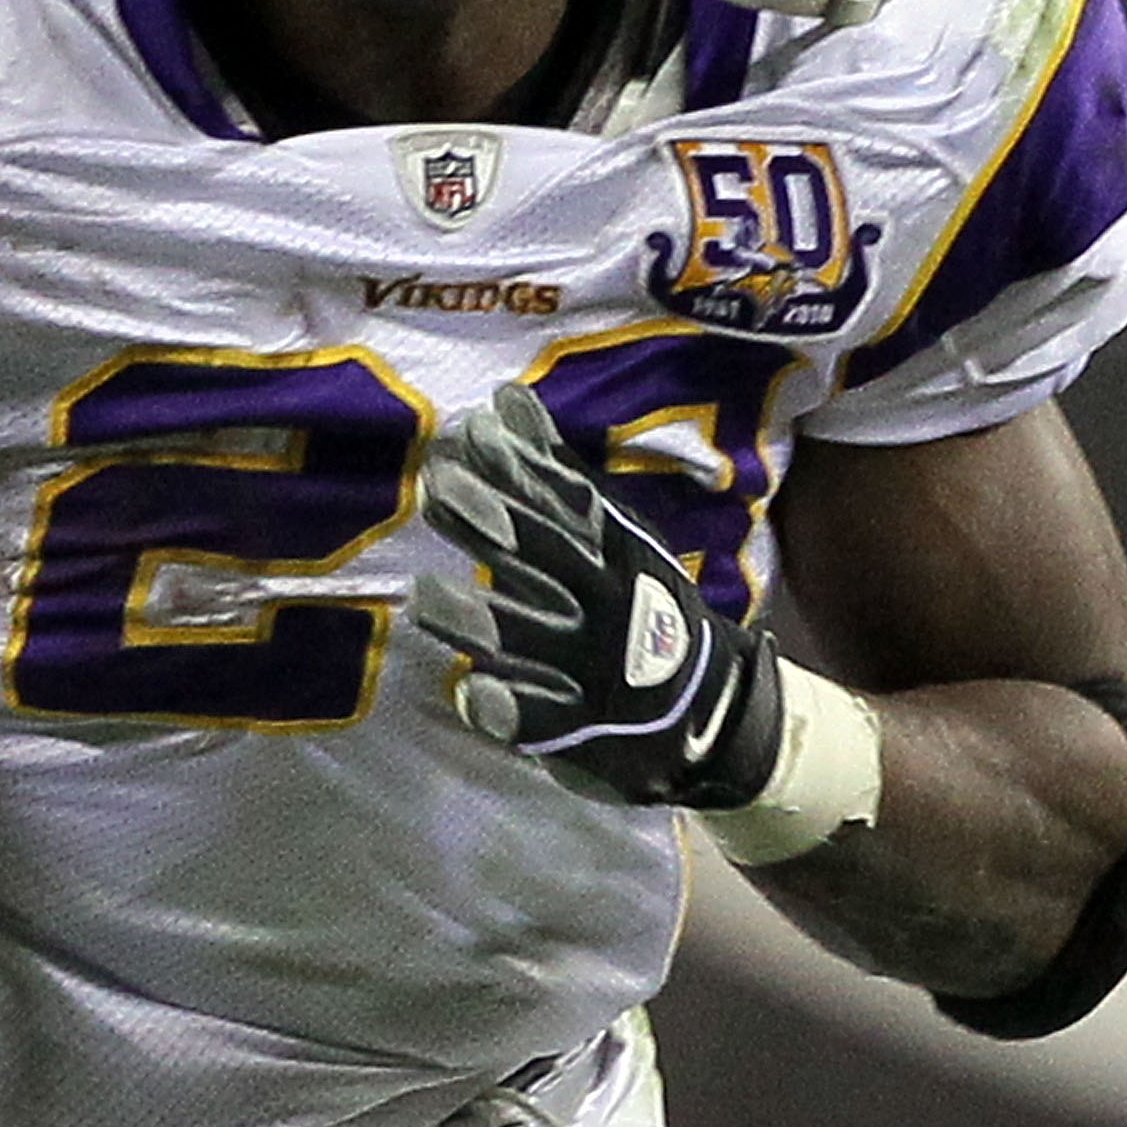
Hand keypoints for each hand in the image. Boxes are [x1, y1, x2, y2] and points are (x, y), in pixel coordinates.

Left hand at [416, 381, 782, 809]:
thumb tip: (503, 401)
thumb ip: (554, 477)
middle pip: (542, 559)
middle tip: (437, 485)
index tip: (473, 431)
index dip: (519, 468)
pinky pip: (538, 719)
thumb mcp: (611, 535)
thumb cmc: (636, 605)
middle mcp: (604, 604)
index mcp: (615, 554)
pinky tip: (472, 694)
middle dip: (491, 522)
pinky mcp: (576, 726)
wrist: (704, 706)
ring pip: (528, 638)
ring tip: (422, 593)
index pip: (565, 503)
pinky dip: (507, 708)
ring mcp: (590, 667)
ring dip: (477, 617)